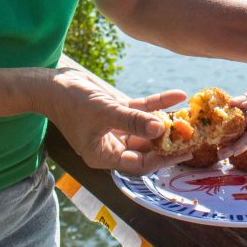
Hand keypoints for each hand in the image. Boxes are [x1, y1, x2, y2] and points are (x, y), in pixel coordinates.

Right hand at [40, 61, 189, 173]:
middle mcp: (113, 145)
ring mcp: (118, 127)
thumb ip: (132, 121)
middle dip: (169, 141)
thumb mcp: (104, 112)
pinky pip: (144, 110)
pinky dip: (160, 104)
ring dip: (168, 122)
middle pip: (147, 148)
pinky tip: (178, 94)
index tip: (182, 151)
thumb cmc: (72, 102)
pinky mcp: (120, 110)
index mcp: (105, 156)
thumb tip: (160, 129)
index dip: (161, 159)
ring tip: (190, 116)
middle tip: (193, 134)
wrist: (54, 82)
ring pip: (148, 128)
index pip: (139, 164)